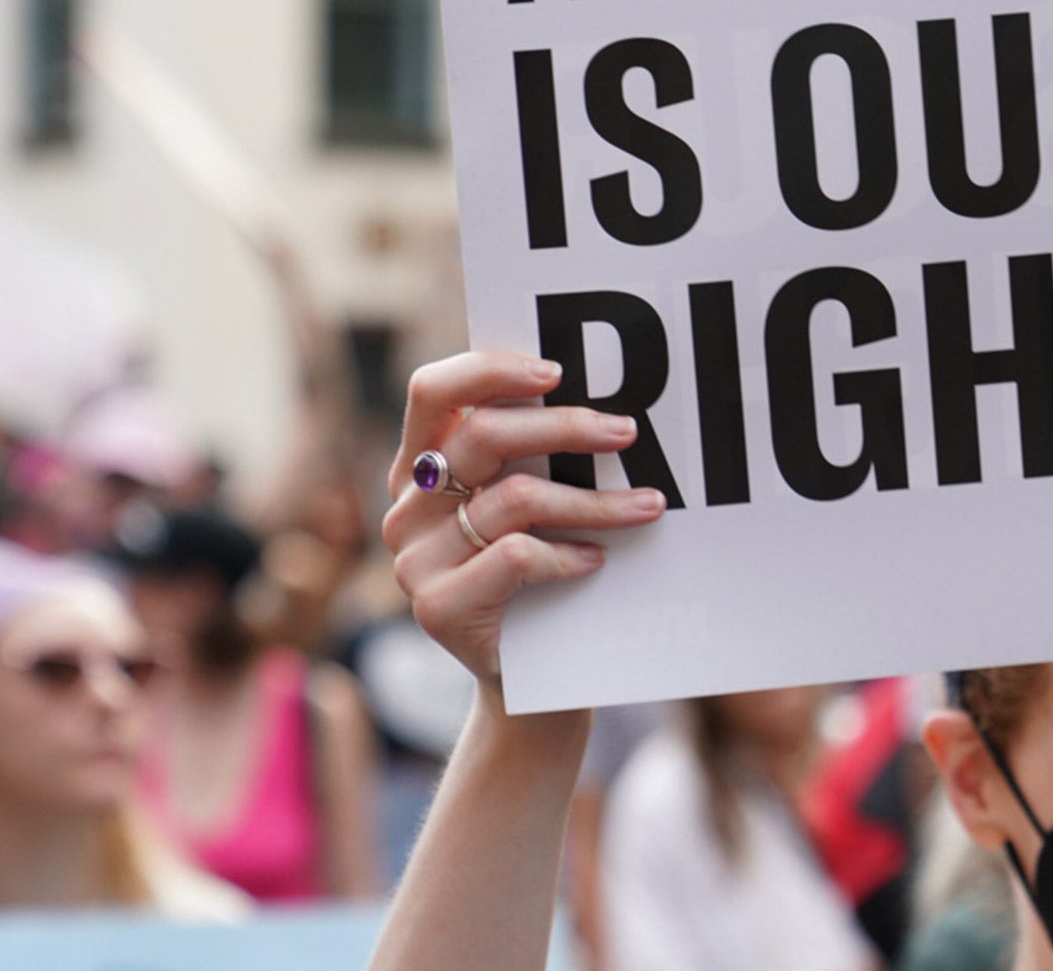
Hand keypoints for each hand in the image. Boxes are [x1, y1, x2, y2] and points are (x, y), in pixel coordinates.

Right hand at [381, 351, 668, 684]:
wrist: (530, 683)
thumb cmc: (538, 579)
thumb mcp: (528, 508)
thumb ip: (530, 458)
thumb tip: (598, 401)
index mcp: (418, 468)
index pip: (432, 392)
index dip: (489, 369)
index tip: (557, 371)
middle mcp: (406, 509)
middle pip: (481, 435)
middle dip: (565, 426)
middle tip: (625, 433)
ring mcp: (414, 561)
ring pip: (514, 498)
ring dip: (593, 499)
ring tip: (646, 506)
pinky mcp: (438, 608)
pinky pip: (517, 556)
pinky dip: (570, 554)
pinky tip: (597, 560)